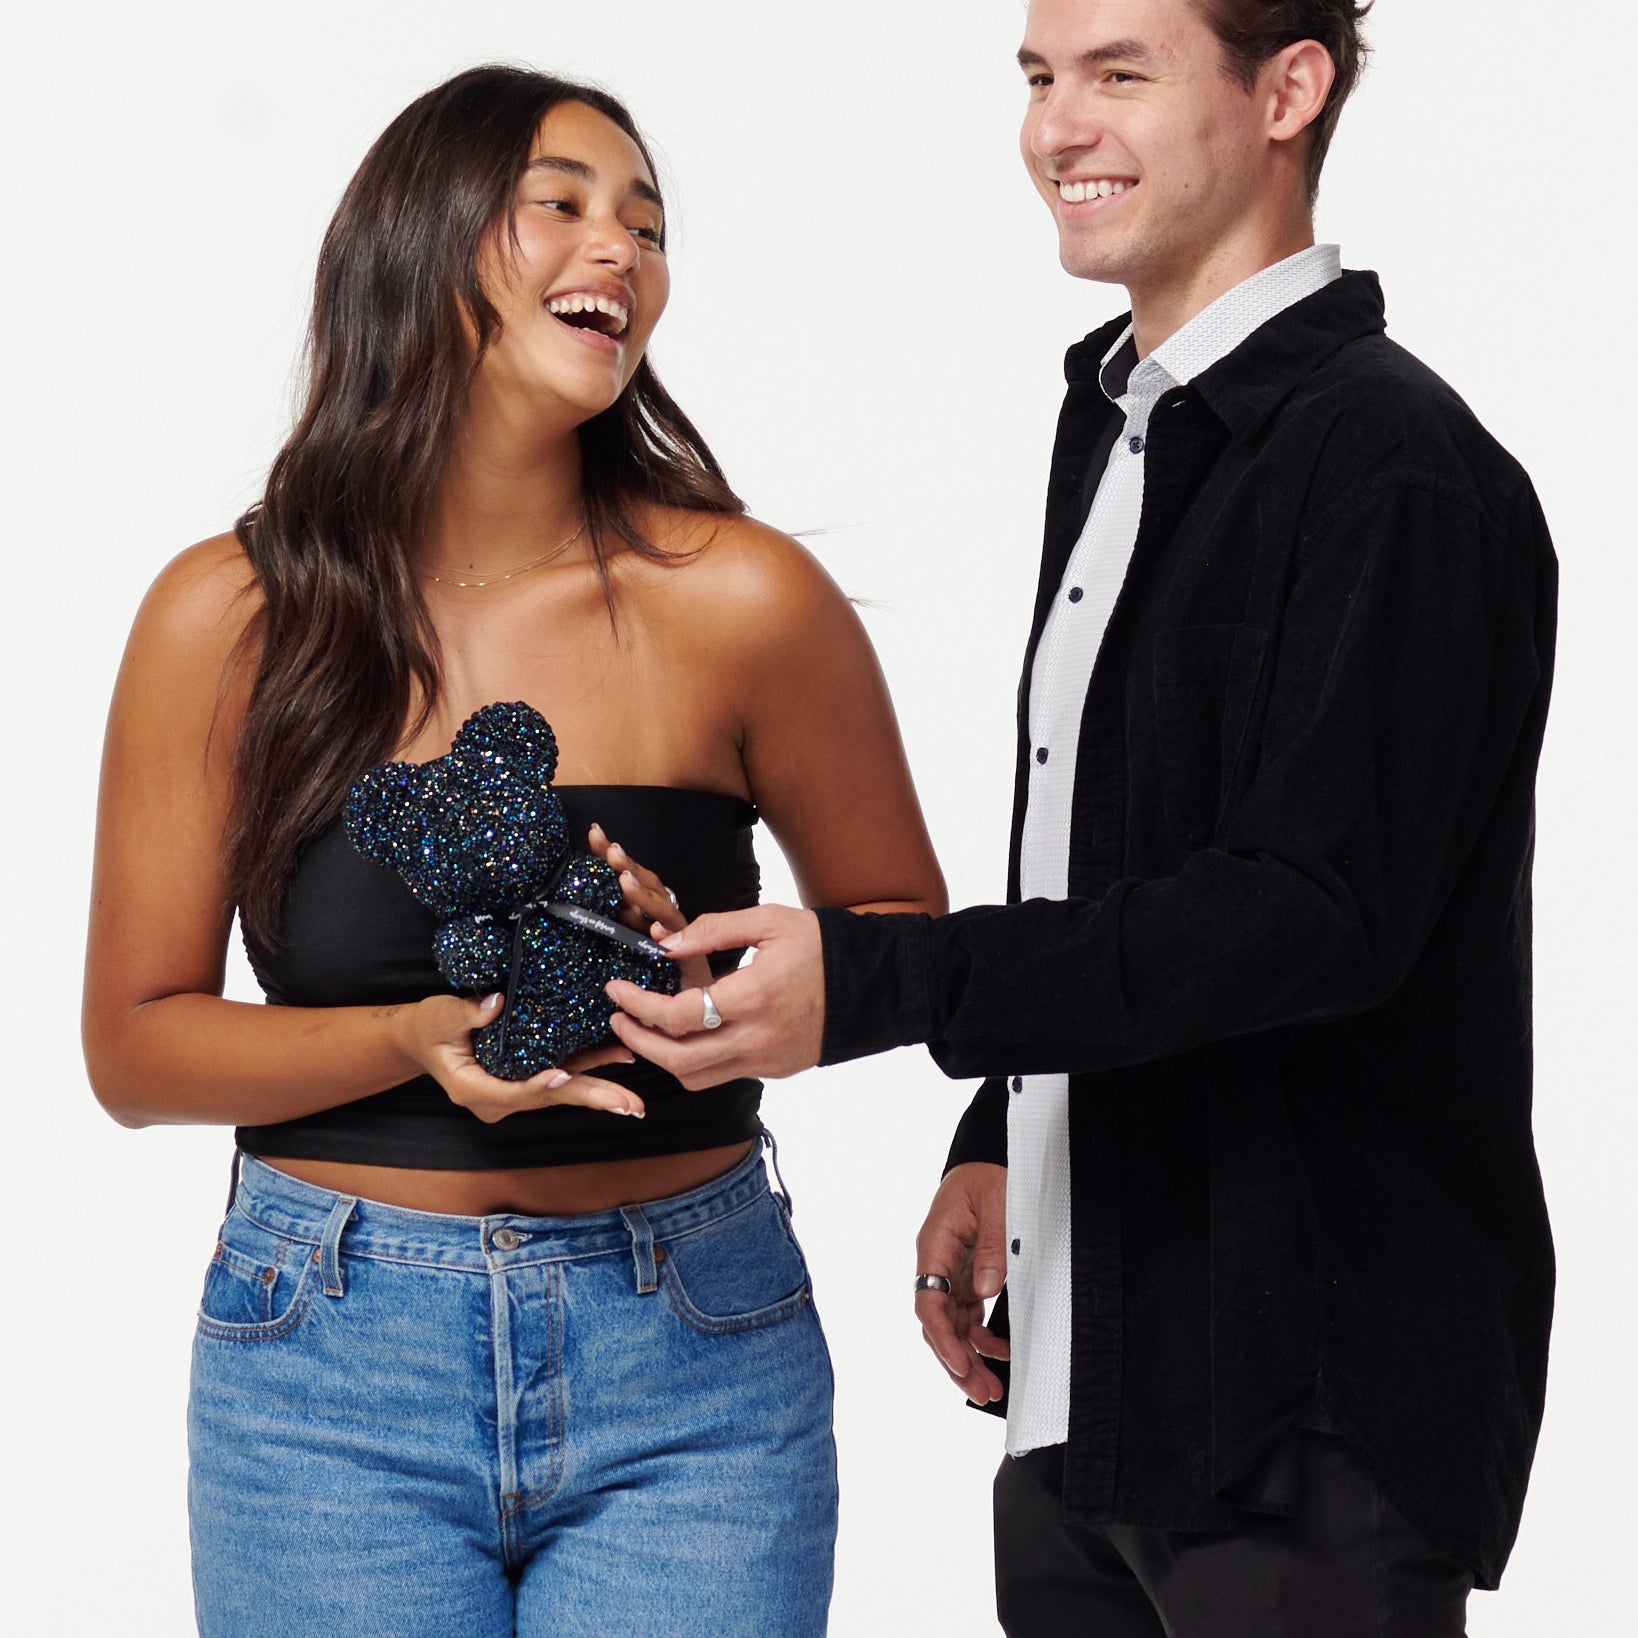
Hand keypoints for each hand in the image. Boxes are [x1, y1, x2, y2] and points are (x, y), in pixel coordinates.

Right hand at [393, 992, 643, 1122]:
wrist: (425, 1039)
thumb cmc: (429, 1028)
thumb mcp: (439, 1017)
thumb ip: (465, 1013)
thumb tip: (496, 1003)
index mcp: (473, 1089)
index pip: (511, 1093)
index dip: (538, 1087)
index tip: (562, 1077)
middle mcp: (499, 1097)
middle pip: (548, 1098)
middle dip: (590, 1100)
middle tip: (627, 1106)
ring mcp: (517, 1088)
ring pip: (561, 1089)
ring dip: (599, 1088)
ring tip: (634, 1095)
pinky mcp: (529, 1074)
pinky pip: (564, 1072)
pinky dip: (592, 1067)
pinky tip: (620, 1058)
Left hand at [587, 824, 711, 988]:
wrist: (689, 1013)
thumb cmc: (652, 981)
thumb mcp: (620, 945)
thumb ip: (608, 921)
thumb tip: (578, 896)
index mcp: (644, 912)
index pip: (629, 876)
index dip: (612, 856)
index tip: (594, 833)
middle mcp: (662, 921)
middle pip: (647, 887)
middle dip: (627, 868)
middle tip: (610, 850)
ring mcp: (678, 940)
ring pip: (662, 911)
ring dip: (643, 896)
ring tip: (623, 881)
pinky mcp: (690, 963)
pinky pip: (679, 950)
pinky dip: (667, 937)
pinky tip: (655, 928)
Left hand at [604, 905, 822, 1087]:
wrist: (874, 984)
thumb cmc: (821, 946)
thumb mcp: (769, 921)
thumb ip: (713, 930)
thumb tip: (665, 945)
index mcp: (755, 996)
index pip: (679, 1016)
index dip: (638, 1006)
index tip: (617, 989)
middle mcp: (758, 1038)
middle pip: (679, 1060)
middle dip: (638, 1042)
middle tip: (618, 1020)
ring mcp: (767, 1060)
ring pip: (697, 1078)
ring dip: (662, 1059)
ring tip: (644, 1032)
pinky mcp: (775, 1070)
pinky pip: (722, 1075)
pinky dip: (694, 1062)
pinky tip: (684, 1038)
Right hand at [915, 1162, 1009, 1403]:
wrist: (988, 1158)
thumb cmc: (988, 1175)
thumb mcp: (997, 1203)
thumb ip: (993, 1246)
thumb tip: (988, 1291)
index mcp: (934, 1245)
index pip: (928, 1303)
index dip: (942, 1339)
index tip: (961, 1364)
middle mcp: (937, 1264)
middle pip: (937, 1324)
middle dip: (956, 1362)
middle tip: (982, 1393)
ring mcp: (952, 1272)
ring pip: (952, 1326)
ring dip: (969, 1358)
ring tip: (992, 1388)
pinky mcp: (968, 1275)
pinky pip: (968, 1315)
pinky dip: (982, 1338)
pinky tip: (1001, 1352)